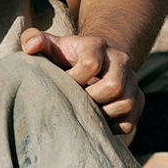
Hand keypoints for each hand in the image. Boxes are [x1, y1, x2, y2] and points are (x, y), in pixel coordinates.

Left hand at [21, 28, 141, 133]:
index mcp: (96, 45)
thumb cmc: (64, 55)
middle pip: (113, 86)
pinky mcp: (137, 98)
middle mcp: (119, 59)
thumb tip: (30, 47)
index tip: (62, 82)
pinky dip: (111, 127)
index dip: (74, 79)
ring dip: (101, 114)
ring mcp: (131, 80)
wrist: (93, 59)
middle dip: (90, 99)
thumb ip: (33, 39)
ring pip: (125, 103)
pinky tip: (94, 122)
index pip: (91, 65)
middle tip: (74, 101)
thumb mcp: (49, 45)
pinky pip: (129, 122)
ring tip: (83, 112)